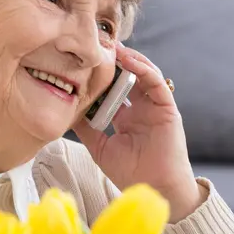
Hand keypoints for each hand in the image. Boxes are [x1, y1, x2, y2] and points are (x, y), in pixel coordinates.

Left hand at [72, 45, 205, 222]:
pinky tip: (128, 60)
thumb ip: (85, 128)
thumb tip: (66, 110)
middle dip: (113, 60)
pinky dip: (143, 69)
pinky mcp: (167, 108)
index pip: (112, 88)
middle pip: (127, 76)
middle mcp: (141, 108)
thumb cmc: (130, 172)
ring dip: (128, 58)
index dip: (100, 74)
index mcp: (126, 116)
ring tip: (111, 46)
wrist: (153, 190)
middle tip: (96, 43)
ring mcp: (154, 107)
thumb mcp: (99, 146)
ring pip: (143, 73)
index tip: (82, 60)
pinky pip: (156, 82)